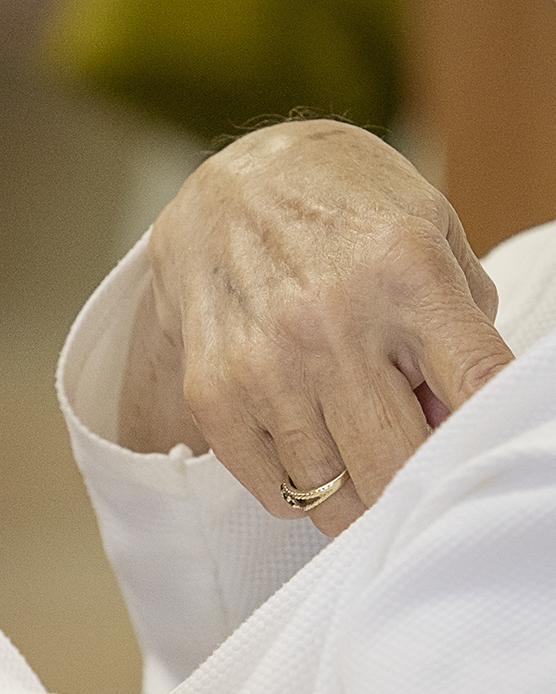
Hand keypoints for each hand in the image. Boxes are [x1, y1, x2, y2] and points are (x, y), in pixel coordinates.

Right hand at [118, 119, 512, 535]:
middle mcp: (330, 321)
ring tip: (355, 449)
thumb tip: (452, 428)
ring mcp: (264, 364)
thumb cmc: (341, 215)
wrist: (224, 191)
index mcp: (404, 272)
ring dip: (358, 490)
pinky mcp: (213, 394)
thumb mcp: (430, 235)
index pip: (476, 388)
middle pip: (398, 465)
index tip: (478, 448)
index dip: (486, 437)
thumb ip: (462, 330)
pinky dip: (301, 489)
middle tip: (410, 461)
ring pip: (334, 495)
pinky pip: (275, 492)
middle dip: (416, 480)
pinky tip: (308, 445)